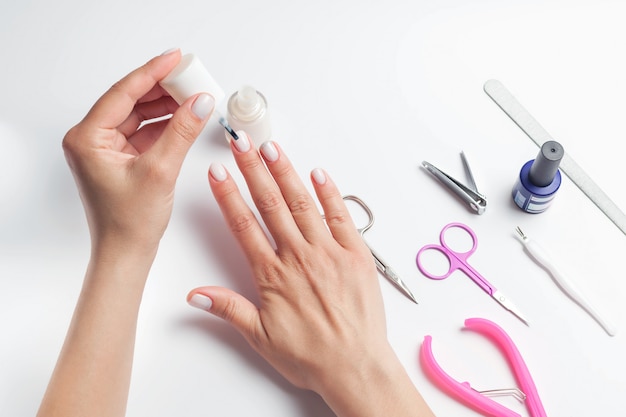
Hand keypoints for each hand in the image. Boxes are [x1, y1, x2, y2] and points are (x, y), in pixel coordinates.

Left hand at [37, 51, 216, 416]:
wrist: (126, 255)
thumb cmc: (129, 223)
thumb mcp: (160, 170)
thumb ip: (182, 131)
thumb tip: (200, 102)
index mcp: (87, 138)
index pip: (124, 93)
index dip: (152, 72)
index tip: (175, 59)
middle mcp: (91, 139)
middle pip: (130, 101)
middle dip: (162, 88)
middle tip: (189, 75)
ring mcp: (105, 149)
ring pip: (138, 115)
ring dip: (165, 106)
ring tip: (192, 95)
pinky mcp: (119, 158)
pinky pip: (143, 131)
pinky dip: (164, 124)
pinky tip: (184, 118)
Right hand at [188, 134, 433, 416]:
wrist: (355, 366)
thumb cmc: (311, 356)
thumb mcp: (260, 337)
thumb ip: (228, 309)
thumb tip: (195, 295)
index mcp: (273, 275)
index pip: (244, 225)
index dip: (228, 195)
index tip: (218, 172)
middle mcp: (299, 257)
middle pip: (270, 204)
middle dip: (254, 170)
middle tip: (242, 143)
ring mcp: (329, 252)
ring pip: (302, 204)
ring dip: (286, 173)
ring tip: (272, 148)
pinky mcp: (356, 254)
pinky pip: (340, 217)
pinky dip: (330, 194)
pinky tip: (318, 174)